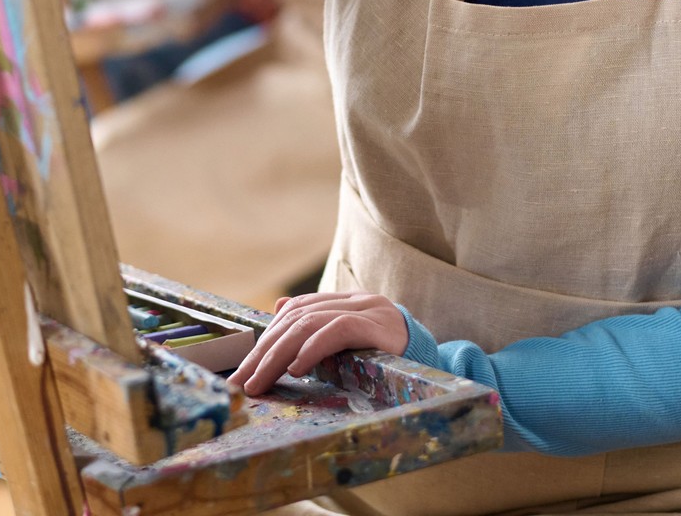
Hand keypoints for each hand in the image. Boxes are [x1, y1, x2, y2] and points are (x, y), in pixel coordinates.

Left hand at [229, 292, 408, 395]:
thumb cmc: (392, 358)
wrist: (437, 362)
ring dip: (278, 355)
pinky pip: (337, 331)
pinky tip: (295, 368)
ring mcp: (368, 309)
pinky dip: (311, 349)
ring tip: (260, 380)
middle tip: (243, 381)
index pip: (297, 312)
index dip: (267, 338)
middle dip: (265, 351)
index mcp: (347, 301)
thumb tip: (279, 308)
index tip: (245, 370)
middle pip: (297, 318)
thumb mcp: (351, 345)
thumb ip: (319, 327)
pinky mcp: (378, 325)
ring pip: (309, 323)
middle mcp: (356, 299)